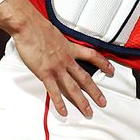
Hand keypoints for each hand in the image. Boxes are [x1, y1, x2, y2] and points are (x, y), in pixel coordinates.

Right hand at [0, 0, 114, 117]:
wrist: (29, 26)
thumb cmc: (38, 27)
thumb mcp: (56, 34)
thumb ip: (60, 43)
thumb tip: (58, 45)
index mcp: (70, 49)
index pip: (92, 56)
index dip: (103, 63)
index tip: (111, 70)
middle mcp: (67, 60)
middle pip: (85, 79)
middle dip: (95, 92)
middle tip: (103, 103)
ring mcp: (57, 68)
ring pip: (73, 88)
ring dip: (81, 102)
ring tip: (88, 112)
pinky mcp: (45, 73)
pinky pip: (54, 91)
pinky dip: (59, 103)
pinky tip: (64, 111)